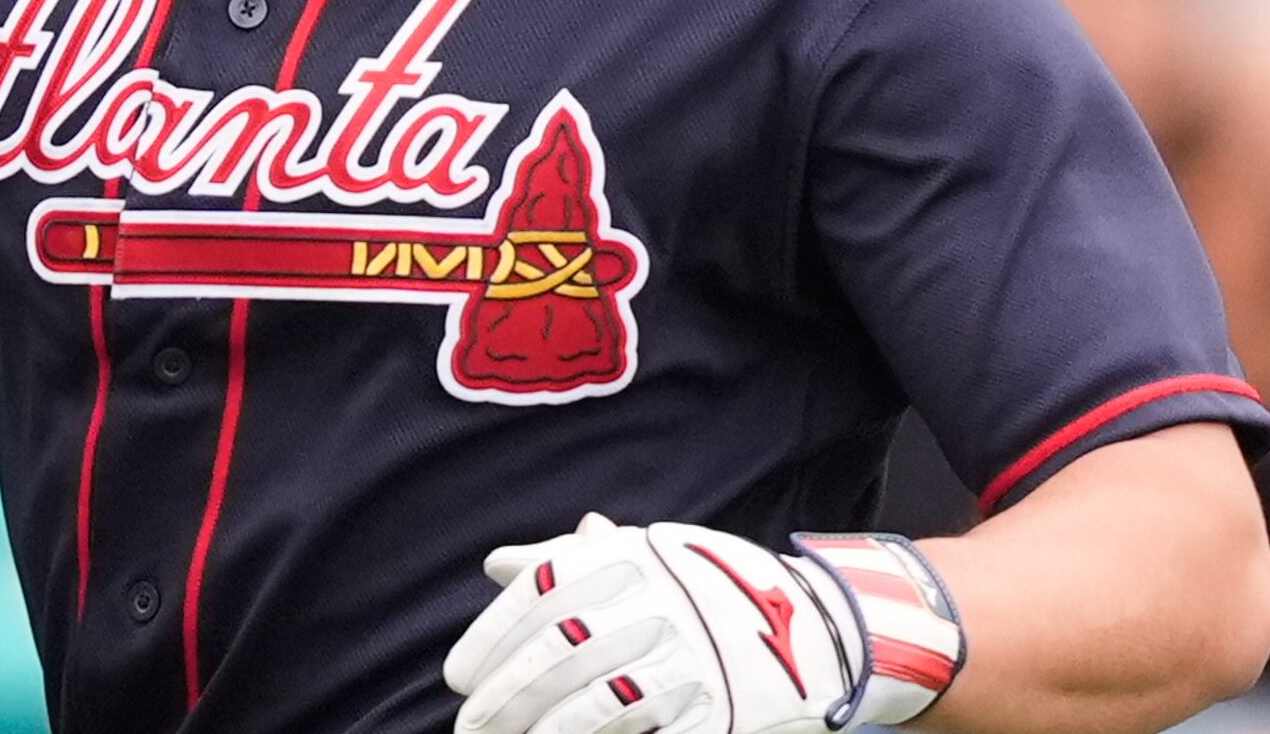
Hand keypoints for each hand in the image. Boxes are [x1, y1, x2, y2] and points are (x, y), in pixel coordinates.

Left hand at [446, 518, 964, 733]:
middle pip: (554, 659)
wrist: (813, 626)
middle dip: (503, 700)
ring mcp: (684, 664)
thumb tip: (496, 566)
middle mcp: (650, 608)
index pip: (536, 602)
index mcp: (626, 564)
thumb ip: (566, 561)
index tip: (456, 677)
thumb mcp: (643, 554)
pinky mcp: (713, 711)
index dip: (488, 642)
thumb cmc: (709, 586)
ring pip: (590, 706)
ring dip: (538, 732)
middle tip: (470, 727)